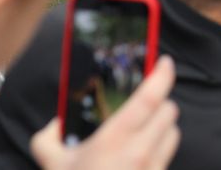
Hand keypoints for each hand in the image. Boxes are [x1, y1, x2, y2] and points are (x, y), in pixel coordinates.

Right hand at [29, 55, 179, 169]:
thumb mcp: (51, 163)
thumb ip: (47, 137)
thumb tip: (56, 121)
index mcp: (114, 140)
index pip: (150, 98)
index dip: (162, 75)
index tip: (164, 62)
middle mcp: (140, 153)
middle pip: (169, 111)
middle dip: (161, 103)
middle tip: (147, 102)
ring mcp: (153, 169)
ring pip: (173, 133)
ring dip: (164, 126)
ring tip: (145, 128)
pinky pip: (168, 156)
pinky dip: (161, 148)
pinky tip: (143, 154)